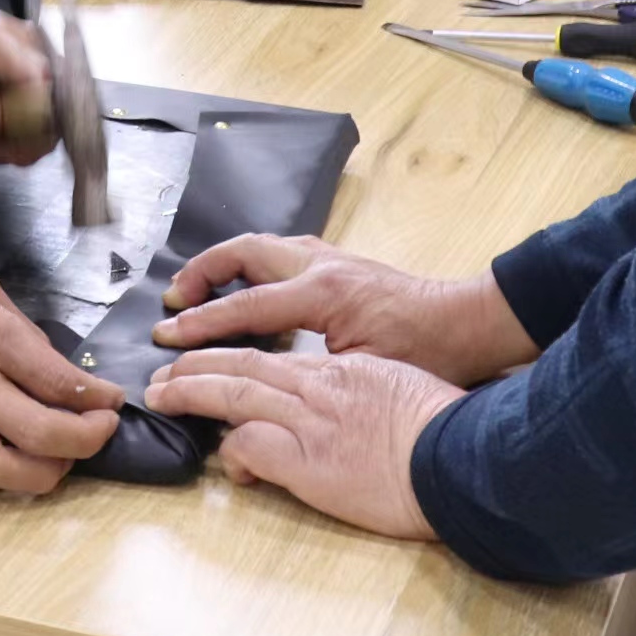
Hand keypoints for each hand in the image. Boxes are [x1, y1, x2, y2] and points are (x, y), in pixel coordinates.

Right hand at [0, 241, 123, 492]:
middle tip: (99, 434)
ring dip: (41, 475)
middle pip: (40, 435)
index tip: (111, 402)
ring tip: (57, 461)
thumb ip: (18, 330)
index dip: (97, 399)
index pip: (58, 381)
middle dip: (84, 443)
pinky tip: (5, 469)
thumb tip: (51, 369)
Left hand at [146, 347, 461, 538]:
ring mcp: (311, 421)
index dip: (237, 359)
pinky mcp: (309, 461)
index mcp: (343, 370)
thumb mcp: (402, 391)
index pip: (276, 359)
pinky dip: (234, 451)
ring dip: (191, 393)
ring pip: (234, 394)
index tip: (215, 365)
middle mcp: (320, 387)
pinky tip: (230, 464)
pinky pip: (252, 445)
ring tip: (164, 396)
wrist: (463, 457)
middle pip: (243, 364)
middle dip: (197, 366)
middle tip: (165, 373)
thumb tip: (346, 412)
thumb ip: (365, 392)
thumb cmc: (447, 430)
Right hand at [151, 234, 538, 384]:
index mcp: (322, 293)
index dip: (202, 323)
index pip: (246, 306)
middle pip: (244, 251)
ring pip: (263, 245)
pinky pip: (281, 253)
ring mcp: (331, 258)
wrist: (469, 324)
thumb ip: (310, 375)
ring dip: (226, 264)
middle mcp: (321, 265)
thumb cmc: (425, 353)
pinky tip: (246, 288)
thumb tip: (261, 390)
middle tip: (174, 300)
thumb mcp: (365, 371)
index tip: (166, 335)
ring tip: (198, 290)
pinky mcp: (340, 263)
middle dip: (203, 273)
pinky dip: (253, 265)